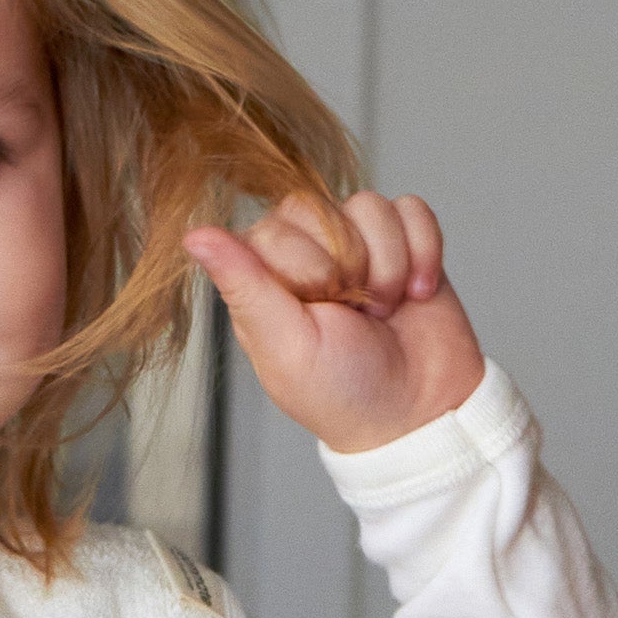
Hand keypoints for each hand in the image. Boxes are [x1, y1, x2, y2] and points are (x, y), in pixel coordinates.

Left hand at [184, 188, 483, 454]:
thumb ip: (244, 285)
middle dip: (352, 266)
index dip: (310, 266)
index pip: (277, 228)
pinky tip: (415, 293)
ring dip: (390, 264)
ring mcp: (355, 242)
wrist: (418, 412)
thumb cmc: (343, 392)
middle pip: (323, 207)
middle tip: (356, 316)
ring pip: (371, 206)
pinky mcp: (403, 239)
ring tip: (385, 310)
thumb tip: (194, 235)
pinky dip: (423, 251)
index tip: (321, 311)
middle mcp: (306, 251)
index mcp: (263, 277)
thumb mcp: (286, 345)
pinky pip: (411, 209)